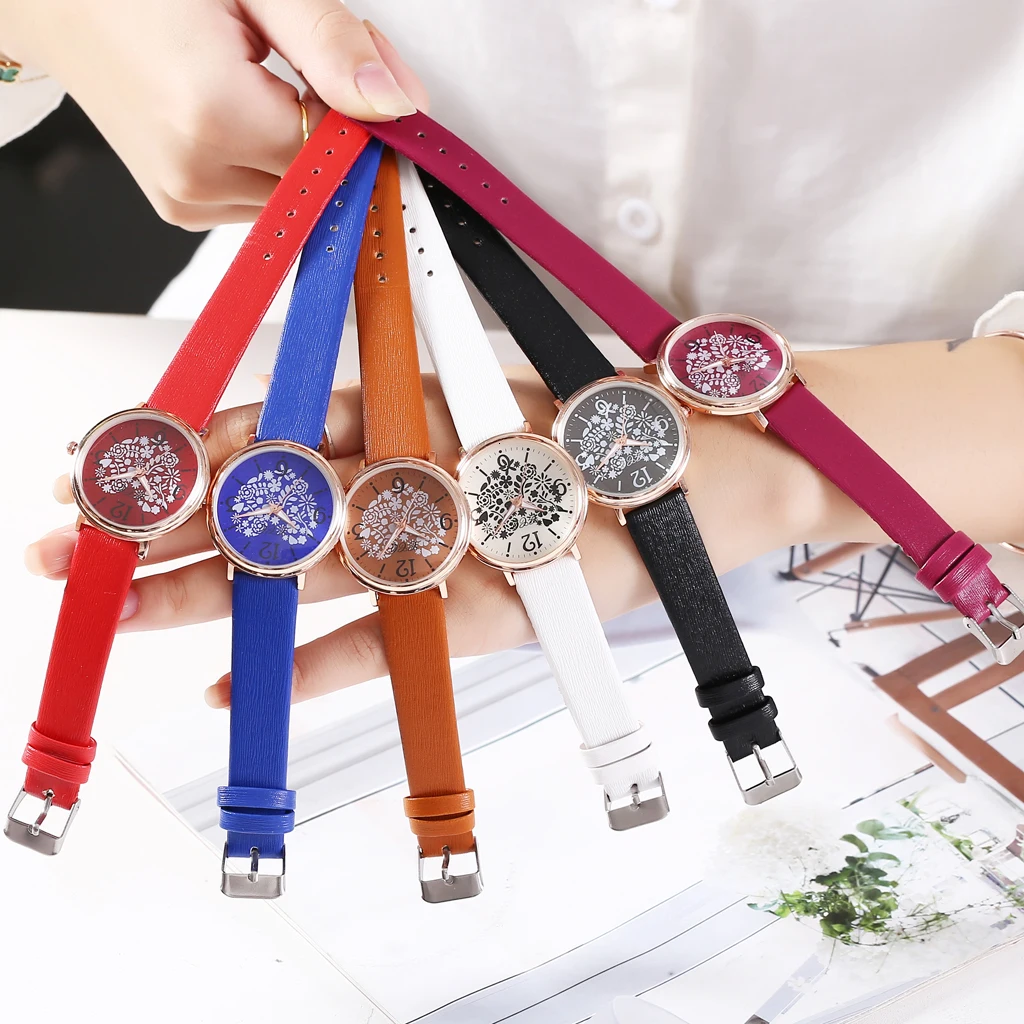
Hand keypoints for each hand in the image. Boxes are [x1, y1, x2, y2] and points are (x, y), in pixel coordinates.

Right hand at [0, 0, 426, 229]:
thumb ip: (331, 44)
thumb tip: (399, 106)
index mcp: (214, 117)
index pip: (342, 157)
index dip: (369, 122)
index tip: (367, 79)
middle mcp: (196, 175)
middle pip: (322, 183)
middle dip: (337, 130)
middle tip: (299, 60)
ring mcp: (185, 199)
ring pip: (298, 197)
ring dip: (304, 148)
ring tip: (262, 78)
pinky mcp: (182, 208)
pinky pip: (264, 200)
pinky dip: (274, 162)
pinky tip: (243, 110)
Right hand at [26, 365, 816, 709]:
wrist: (736, 478)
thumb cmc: (645, 417)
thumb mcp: (537, 383)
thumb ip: (448, 384)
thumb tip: (350, 378)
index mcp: (424, 412)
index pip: (291, 425)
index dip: (200, 442)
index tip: (121, 453)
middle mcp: (419, 481)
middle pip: (280, 505)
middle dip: (177, 525)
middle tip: (77, 544)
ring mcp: (444, 550)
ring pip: (316, 574)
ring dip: (223, 598)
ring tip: (125, 614)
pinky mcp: (482, 610)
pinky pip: (393, 643)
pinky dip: (325, 669)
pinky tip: (247, 691)